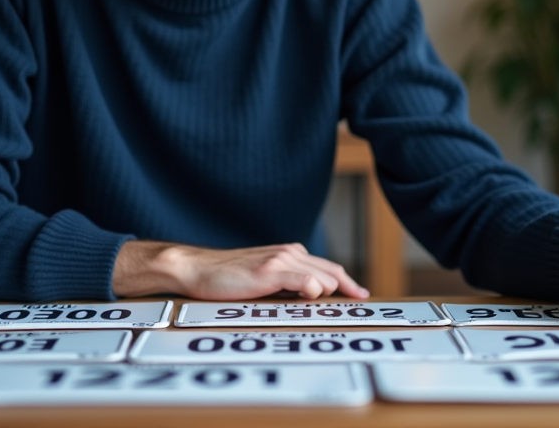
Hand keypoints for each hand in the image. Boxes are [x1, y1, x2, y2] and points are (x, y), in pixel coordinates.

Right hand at [112, 240, 368, 300]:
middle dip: (348, 287)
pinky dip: (313, 290)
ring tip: (330, 306)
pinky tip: (312, 297)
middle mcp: (290, 253)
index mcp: (290, 253)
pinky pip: (304, 281)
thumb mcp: (263, 277)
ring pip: (322, 277)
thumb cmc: (227, 277)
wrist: (197, 268)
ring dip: (329, 293)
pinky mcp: (269, 271)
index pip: (328, 267)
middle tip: (361, 300)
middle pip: (332, 271)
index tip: (360, 294)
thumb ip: (285, 281)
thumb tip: (309, 295)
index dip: (347, 281)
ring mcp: (281, 260)